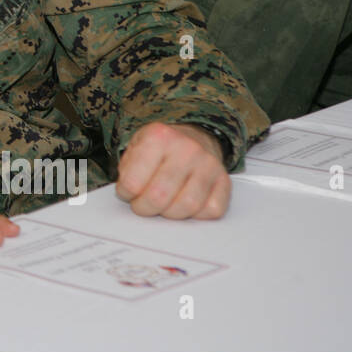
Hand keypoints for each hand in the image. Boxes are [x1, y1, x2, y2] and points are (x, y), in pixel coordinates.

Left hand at [115, 122, 230, 218]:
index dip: (126, 193)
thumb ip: (126, 170)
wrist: (193, 137)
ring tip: (163, 204)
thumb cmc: (160, 148)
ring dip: (170, 213)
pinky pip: (211, 211)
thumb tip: (127, 197)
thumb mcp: (135, 147)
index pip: (133, 182)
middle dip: (145, 208)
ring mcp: (208, 164)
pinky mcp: (224, 180)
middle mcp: (187, 148)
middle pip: (159, 197)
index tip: (127, 191)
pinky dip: (196, 214)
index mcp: (159, 137)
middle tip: (142, 204)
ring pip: (186, 207)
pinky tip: (184, 202)